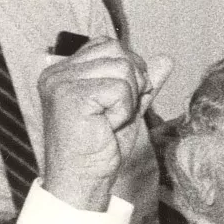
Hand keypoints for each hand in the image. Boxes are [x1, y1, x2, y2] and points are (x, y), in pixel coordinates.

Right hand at [38, 39, 173, 213]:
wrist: (83, 178)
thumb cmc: (100, 147)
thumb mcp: (127, 108)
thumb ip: (143, 82)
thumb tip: (165, 59)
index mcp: (64, 70)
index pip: (109, 44)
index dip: (129, 71)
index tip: (117, 102)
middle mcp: (58, 71)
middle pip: (119, 52)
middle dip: (132, 84)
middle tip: (113, 114)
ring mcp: (61, 82)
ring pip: (124, 68)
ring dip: (128, 99)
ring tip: (108, 120)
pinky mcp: (71, 95)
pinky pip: (120, 88)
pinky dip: (123, 110)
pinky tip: (106, 126)